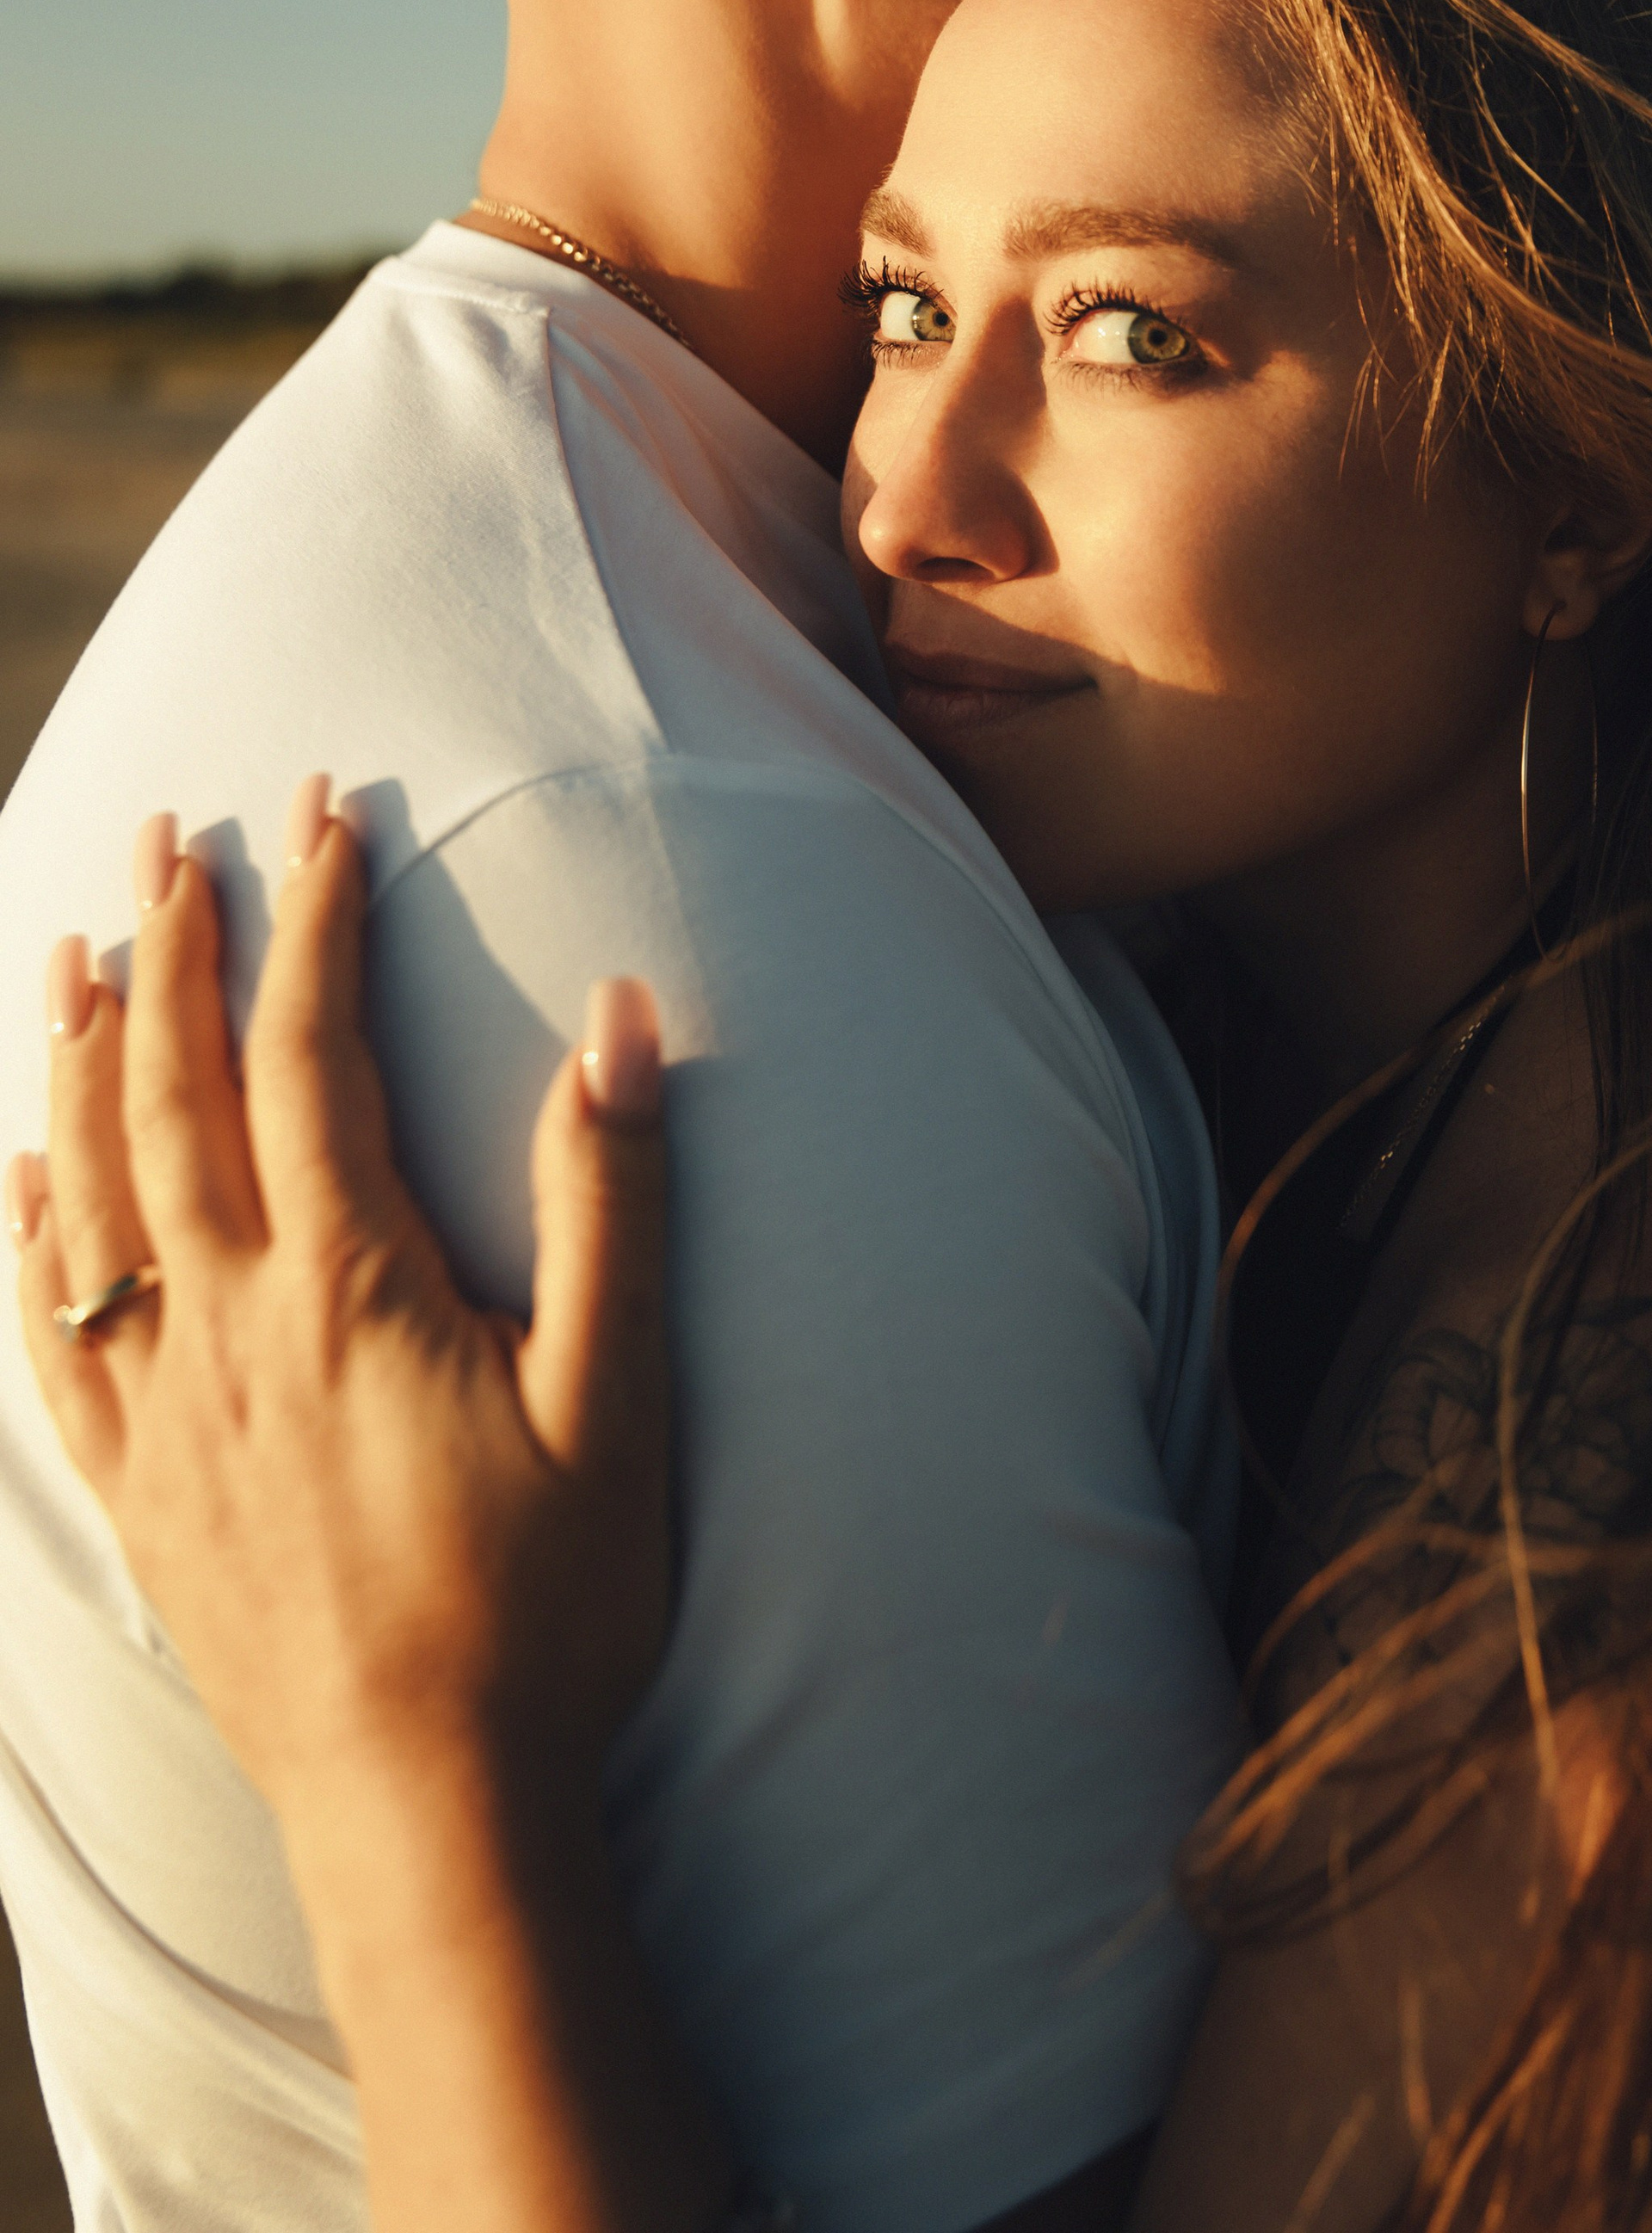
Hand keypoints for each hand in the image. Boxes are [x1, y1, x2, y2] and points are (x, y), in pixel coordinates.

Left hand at [10, 786, 672, 1894]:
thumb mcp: (616, 1403)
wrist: (425, 1810)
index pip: (308, 1055)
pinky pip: (53, 1329)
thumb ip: (612, 1203)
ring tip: (80, 947)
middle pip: (177, 1094)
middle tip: (168, 834)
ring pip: (96, 1191)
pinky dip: (33, 1229)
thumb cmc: (545, 1610)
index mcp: (349, 1287)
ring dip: (87, 1055)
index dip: (312, 923)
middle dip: (173, 949)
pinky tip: (27, 1165)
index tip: (321, 816)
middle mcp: (231, 1328)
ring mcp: (167, 1410)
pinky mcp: (138, 1489)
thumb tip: (617, 1022)